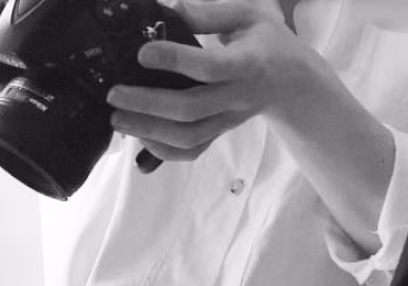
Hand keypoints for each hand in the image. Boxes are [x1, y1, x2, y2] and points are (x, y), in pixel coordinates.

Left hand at [107, 0, 308, 162]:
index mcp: (246, 64)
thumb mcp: (249, 15)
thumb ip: (209, 13)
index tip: (142, 52)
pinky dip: (164, 150)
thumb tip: (166, 9)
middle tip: (114, 93)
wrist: (294, 83)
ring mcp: (228, 119)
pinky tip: (141, 135)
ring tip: (118, 118)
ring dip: (149, 131)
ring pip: (189, 137)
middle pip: (191, 110)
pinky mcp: (220, 131)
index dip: (174, 60)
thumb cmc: (269, 42)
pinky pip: (193, 150)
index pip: (210, 67)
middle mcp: (237, 97)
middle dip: (147, 104)